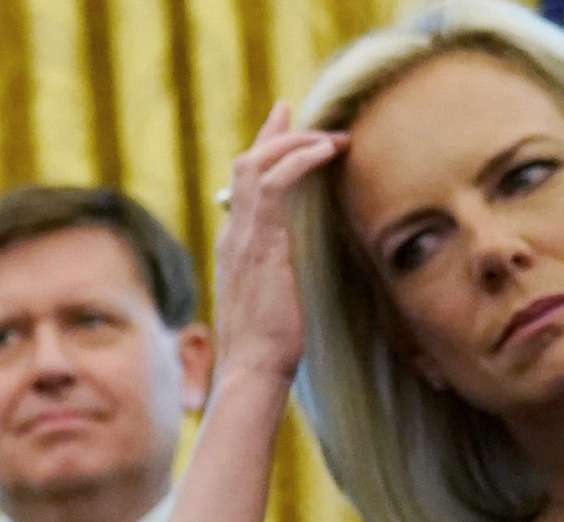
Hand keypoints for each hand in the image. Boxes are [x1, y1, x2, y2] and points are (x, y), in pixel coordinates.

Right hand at [213, 102, 348, 383]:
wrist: (251, 369)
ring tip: (329, 137)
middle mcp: (234, 236)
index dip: (265, 149)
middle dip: (276, 134)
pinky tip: (324, 152)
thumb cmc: (268, 347)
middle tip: (301, 111)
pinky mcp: (259, 244)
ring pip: (255, 166)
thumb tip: (306, 266)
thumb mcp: (277, 301)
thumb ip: (285, 274)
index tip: (284, 122)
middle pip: (246, 165)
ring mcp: (242, 238)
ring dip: (294, 142)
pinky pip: (273, 185)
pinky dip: (298, 161)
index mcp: (237, 248)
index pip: (245, 186)